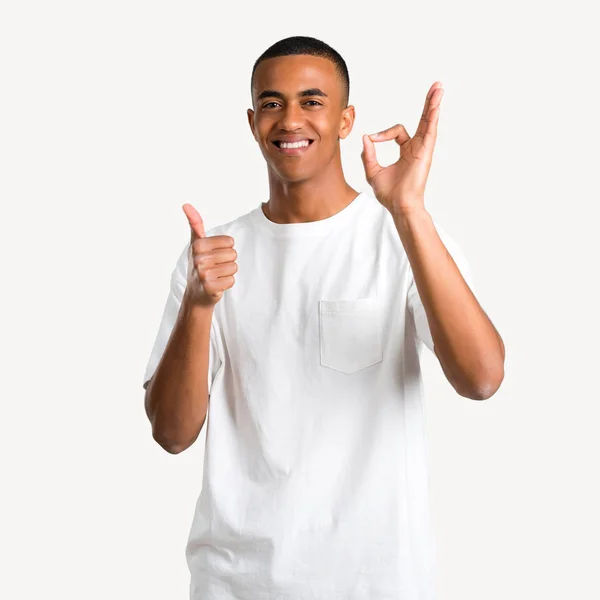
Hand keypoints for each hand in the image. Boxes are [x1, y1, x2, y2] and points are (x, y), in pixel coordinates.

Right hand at [182, 204, 237, 306]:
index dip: (226, 248)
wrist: (195, 294)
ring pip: (234, 267)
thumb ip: (195, 224)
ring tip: (216, 275)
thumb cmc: (199, 264)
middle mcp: (199, 259)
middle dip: (228, 261)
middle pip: (233, 254)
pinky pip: (232, 280)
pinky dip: (227, 283)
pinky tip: (216, 284)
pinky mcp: (210, 288)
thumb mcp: (196, 243)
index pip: (230, 241)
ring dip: (228, 272)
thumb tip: (186, 204)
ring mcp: (204, 274)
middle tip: (215, 267)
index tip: (214, 254)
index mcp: (197, 245)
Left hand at [360, 81, 443, 215]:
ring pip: (428, 121)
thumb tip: (366, 138)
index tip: (372, 141)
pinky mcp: (425, 151)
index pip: (397, 132)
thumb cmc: (389, 193)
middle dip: (428, 103)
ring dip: (433, 103)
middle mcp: (417, 148)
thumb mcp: (373, 172)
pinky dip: (432, 115)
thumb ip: (369, 155)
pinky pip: (429, 129)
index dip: (383, 134)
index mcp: (406, 151)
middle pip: (423, 120)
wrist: (399, 205)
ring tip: (438, 87)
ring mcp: (423, 148)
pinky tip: (436, 102)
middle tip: (435, 87)